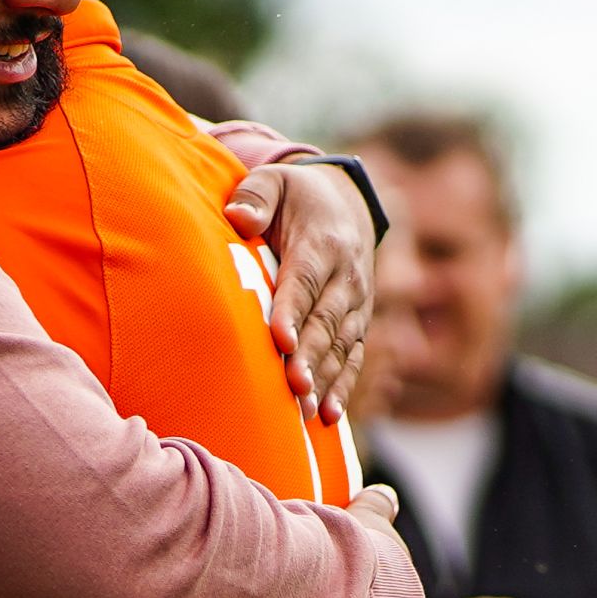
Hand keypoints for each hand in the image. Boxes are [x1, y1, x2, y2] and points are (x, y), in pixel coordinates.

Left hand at [225, 161, 375, 418]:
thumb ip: (256, 195)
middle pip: (326, 321)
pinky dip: (342, 386)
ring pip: (342, 345)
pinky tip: (327, 415)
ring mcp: (356, 304)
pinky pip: (353, 357)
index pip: (305, 280)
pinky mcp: (358, 323)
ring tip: (306, 410)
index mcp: (322, 243)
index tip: (279, 341)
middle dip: (311, 355)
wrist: (345, 205)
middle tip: (294, 386)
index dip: (293, 312)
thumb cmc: (295, 198)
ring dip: (325, 378)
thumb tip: (238, 217)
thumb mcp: (275, 182)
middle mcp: (345, 277)